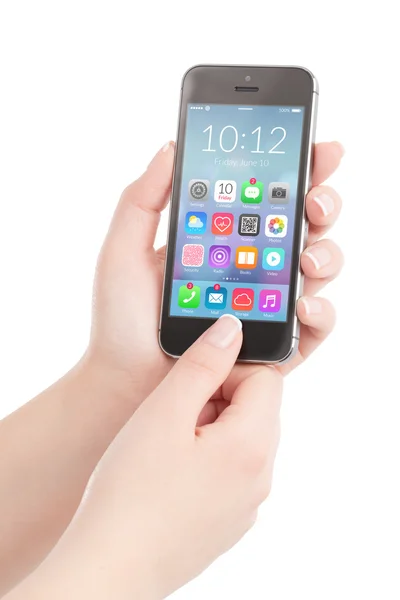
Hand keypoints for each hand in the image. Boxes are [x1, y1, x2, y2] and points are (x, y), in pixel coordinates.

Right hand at [26, 316, 281, 598]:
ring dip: (211, 427)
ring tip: (167, 444)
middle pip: (256, 409)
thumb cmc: (131, 491)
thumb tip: (233, 328)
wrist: (111, 569)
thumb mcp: (165, 412)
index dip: (228, 368)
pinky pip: (232, 471)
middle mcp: (261, 478)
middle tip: (173, 413)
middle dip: (218, 397)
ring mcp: (247, 505)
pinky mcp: (230, 522)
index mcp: (253, 446)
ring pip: (243, 440)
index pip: (266, 379)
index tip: (190, 380)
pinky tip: (170, 473)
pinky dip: (208, 458)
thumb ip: (203, 364)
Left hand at [88, 141, 343, 405]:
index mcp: (224, 240)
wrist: (126, 380)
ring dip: (326, 255)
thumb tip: (171, 146)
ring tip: (306, 257)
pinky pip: (315, 327)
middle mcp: (252, 268)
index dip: (298, 171)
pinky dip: (321, 313)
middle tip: (313, 201)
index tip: (317, 149)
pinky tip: (304, 305)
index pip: (268, 198)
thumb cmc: (121, 320)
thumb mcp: (123, 249)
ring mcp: (268, 306)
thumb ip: (143, 198)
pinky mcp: (276, 345)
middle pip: (304, 228)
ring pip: (318, 271)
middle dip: (322, 205)